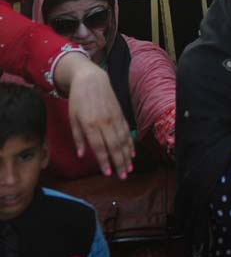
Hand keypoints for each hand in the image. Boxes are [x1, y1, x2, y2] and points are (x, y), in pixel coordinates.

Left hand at [56, 53, 134, 177]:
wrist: (91, 80)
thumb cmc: (78, 100)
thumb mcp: (72, 118)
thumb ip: (78, 137)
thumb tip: (81, 154)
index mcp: (90, 124)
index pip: (100, 147)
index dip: (104, 161)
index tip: (108, 173)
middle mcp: (105, 122)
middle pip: (114, 146)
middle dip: (119, 163)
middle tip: (123, 176)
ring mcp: (115, 118)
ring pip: (123, 140)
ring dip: (127, 155)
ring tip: (129, 168)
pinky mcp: (120, 114)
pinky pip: (126, 131)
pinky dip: (130, 143)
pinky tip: (131, 152)